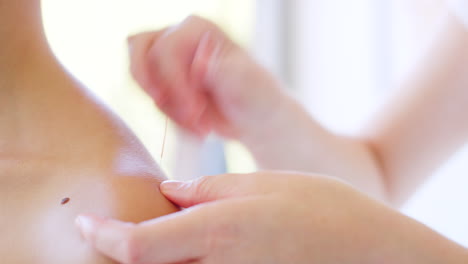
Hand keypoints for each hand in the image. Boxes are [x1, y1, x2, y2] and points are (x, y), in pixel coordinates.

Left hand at [75, 172, 465, 263]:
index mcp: (220, 231)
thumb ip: (208, 188)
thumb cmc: (325, 209)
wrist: (373, 253)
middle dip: (120, 252)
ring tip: (158, 235)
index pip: (136, 245)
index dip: (102, 235)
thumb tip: (169, 193)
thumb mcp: (264, 181)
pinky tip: (198, 250)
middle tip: (110, 230)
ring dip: (153, 260)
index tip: (84, 222)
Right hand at [127, 15, 286, 137]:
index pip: (165, 48)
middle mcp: (178, 37)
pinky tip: (196, 127)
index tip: (196, 109)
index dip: (175, 82)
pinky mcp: (163, 83)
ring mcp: (167, 60)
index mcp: (198, 29)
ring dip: (168, 110)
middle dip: (162, 93)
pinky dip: (171, 119)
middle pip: (140, 54)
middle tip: (186, 116)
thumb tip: (198, 63)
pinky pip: (151, 100)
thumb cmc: (256, 95)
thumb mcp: (246, 83)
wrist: (255, 118)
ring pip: (141, 79)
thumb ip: (222, 71)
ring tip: (199, 125)